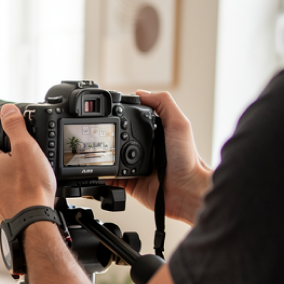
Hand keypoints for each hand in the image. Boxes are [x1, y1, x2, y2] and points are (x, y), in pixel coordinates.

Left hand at [0, 104, 56, 222]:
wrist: (33, 221)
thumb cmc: (31, 188)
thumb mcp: (27, 148)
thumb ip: (15, 126)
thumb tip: (7, 110)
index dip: (0, 142)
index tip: (13, 146)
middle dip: (4, 162)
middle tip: (24, 165)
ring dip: (5, 180)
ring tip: (25, 182)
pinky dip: (8, 197)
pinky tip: (22, 197)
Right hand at [105, 91, 211, 225]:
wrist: (186, 191)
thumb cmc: (187, 160)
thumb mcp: (179, 124)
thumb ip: (164, 104)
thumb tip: (141, 93)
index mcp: (153, 133)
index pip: (130, 119)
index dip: (118, 114)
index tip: (106, 110)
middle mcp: (141, 148)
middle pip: (116, 137)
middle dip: (105, 135)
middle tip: (96, 132)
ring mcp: (132, 165)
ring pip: (108, 157)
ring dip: (101, 154)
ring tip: (95, 150)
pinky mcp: (126, 182)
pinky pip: (108, 178)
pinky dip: (100, 175)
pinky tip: (97, 170)